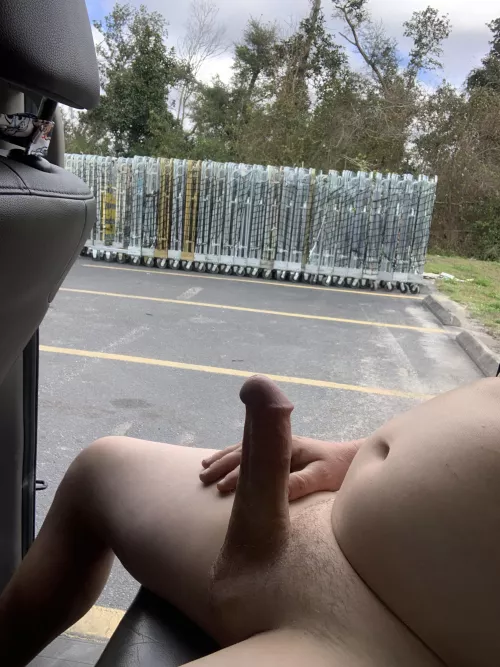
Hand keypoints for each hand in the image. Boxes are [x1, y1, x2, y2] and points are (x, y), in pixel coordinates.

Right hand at [200, 434, 361, 500]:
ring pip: (243, 450)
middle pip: (243, 451)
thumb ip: (298, 483)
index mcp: (287, 447)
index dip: (236, 473)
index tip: (220, 487)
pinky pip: (251, 454)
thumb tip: (271, 493)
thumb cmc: (339, 470)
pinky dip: (233, 458)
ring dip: (223, 459)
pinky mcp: (279, 456)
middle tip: (202, 477)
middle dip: (222, 464)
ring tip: (203, 468)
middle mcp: (278, 444)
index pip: (254, 459)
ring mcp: (277, 448)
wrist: (352, 460)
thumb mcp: (321, 477)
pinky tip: (224, 465)